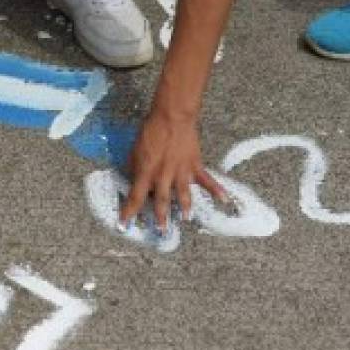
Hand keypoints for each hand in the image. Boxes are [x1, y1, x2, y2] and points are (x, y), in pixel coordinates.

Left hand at [119, 113, 227, 231]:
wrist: (171, 118)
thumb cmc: (149, 132)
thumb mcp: (134, 150)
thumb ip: (134, 167)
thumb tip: (131, 178)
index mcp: (146, 172)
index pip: (135, 196)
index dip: (129, 211)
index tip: (124, 224)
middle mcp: (163, 176)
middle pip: (161, 200)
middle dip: (161, 217)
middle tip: (161, 230)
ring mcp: (181, 172)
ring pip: (183, 194)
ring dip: (185, 208)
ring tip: (186, 219)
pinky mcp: (195, 165)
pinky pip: (206, 180)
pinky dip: (216, 190)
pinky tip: (224, 200)